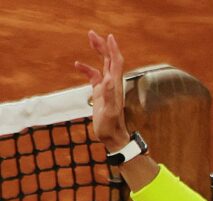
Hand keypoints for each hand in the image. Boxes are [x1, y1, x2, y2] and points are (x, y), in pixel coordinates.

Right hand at [74, 31, 128, 150]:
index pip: (116, 62)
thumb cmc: (111, 125)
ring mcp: (107, 87)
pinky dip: (86, 69)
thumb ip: (109, 95)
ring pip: (103, 65)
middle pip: (110, 60)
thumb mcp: (110, 111)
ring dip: (97, 52)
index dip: (113, 49)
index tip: (109, 37)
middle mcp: (113, 84)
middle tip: (92, 33)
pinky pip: (94, 76)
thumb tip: (109, 80)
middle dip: (103, 46)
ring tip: (90, 39)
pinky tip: (77, 65)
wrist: (112, 136)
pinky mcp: (100, 92)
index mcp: (115, 85)